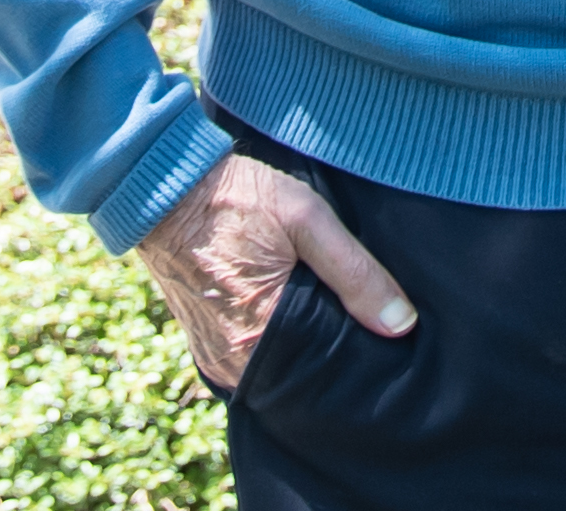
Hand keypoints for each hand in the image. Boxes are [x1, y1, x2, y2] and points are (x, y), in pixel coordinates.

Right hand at [131, 151, 417, 392]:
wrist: (164, 188)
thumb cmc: (237, 198)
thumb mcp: (307, 218)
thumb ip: (356, 272)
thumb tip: (401, 324)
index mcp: (262, 334)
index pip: (331, 370)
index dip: (361, 352)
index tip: (387, 335)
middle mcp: (235, 361)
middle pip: (305, 377)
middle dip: (334, 355)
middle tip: (360, 321)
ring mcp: (216, 359)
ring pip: (280, 372)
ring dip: (305, 351)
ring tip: (330, 317)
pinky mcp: (204, 349)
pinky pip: (253, 363)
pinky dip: (277, 347)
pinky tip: (296, 320)